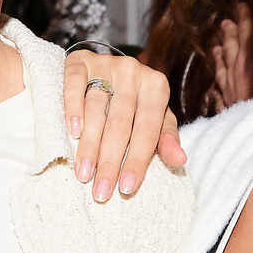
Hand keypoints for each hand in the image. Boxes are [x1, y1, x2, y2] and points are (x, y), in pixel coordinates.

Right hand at [61, 50, 186, 202]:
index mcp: (156, 87)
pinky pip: (75, 83)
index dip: (137, 161)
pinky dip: (73, 107)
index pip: (147, 130)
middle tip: (101, 191)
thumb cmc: (133, 104)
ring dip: (88, 144)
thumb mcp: (155, 119)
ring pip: (96, 108)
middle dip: (110, 161)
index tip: (126, 188)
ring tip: (83, 173)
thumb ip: (165, 139)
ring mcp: (106, 64)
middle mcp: (133, 72)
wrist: (105, 70)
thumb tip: (181, 160)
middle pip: (120, 123)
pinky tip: (72, 131)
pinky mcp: (80, 61)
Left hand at [211, 4, 252, 107]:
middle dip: (229, 33)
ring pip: (222, 68)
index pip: (246, 30)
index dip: (244, 17)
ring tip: (215, 48)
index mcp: (250, 54)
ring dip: (219, 55)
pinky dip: (216, 85)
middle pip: (231, 47)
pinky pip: (219, 92)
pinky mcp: (228, 107)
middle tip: (225, 23)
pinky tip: (214, 87)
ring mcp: (230, 89)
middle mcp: (236, 69)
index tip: (241, 5)